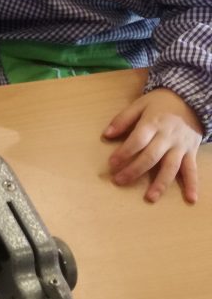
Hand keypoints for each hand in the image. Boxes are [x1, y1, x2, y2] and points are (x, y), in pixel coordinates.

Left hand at [103, 88, 202, 203]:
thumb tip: (106, 134)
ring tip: (150, 198)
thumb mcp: (140, 104)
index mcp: (153, 123)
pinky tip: (191, 199)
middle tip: (119, 181)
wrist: (191, 100)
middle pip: (151, 156)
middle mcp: (167, 137)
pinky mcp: (191, 152)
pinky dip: (192, 184)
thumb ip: (123, 119)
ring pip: (170, 167)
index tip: (111, 163)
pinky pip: (192, 170)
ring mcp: (180, 146)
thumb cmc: (160, 103)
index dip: (124, 152)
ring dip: (161, 183)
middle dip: (134, 170)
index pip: (137, 140)